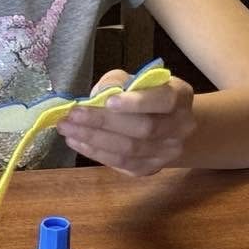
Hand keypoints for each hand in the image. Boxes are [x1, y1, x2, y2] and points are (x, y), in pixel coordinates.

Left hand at [57, 70, 196, 175]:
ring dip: (94, 139)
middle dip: (103, 122)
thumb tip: (95, 96)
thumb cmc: (146, 96)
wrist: (168, 125)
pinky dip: (96, 153)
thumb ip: (118, 82)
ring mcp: (168, 152)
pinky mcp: (152, 168)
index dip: (137, 102)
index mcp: (180, 97)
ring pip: (130, 149)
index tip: (108, 101)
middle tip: (72, 115)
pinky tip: (77, 142)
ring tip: (67, 129)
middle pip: (144, 129)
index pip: (164, 100)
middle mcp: (181, 127)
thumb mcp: (137, 79)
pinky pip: (122, 163)